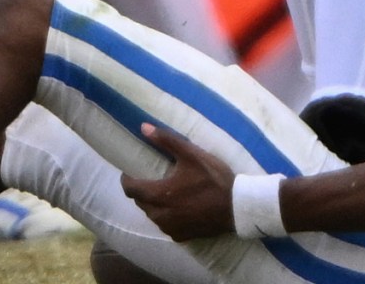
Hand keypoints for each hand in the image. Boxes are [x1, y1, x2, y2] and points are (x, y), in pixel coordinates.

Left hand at [124, 124, 239, 241]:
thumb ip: (166, 140)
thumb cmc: (214, 179)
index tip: (131, 171)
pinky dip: (168, 216)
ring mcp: (170, 228)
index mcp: (158, 195)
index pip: (130, 189)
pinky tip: (179, 207)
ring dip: (154, 204)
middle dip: (142, 190)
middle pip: (141, 202)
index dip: (127, 179)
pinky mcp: (181, 236)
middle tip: (152, 178)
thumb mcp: (192, 155)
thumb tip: (143, 127)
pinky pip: (166, 225)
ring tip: (166, 192)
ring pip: (153, 215)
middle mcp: (159, 215)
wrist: (238, 207)